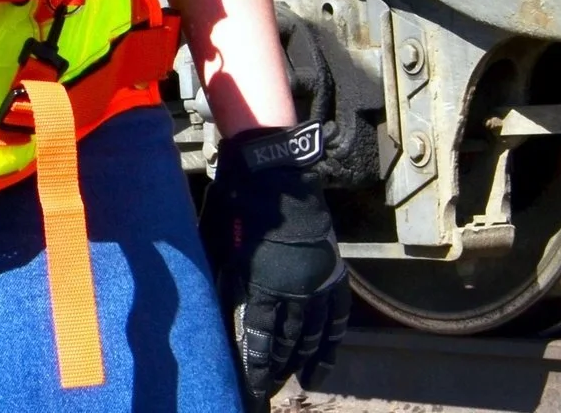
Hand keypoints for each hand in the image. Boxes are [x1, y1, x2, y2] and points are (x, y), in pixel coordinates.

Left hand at [199, 123, 349, 405]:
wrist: (274, 170)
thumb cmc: (238, 205)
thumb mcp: (221, 246)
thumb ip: (225, 283)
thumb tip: (222, 315)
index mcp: (267, 285)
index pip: (263, 340)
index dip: (259, 368)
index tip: (254, 389)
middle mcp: (298, 289)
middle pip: (291, 341)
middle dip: (280, 367)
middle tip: (271, 385)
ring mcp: (320, 279)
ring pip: (317, 332)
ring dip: (308, 358)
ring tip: (302, 379)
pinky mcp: (333, 268)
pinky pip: (339, 312)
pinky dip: (334, 337)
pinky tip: (328, 356)